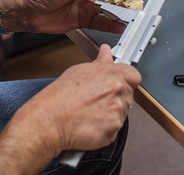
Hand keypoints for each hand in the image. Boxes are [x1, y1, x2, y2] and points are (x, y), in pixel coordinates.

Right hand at [13, 45, 141, 152]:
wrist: (49, 121)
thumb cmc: (60, 97)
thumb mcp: (80, 70)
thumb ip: (100, 62)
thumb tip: (106, 52)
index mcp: (112, 74)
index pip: (134, 75)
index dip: (127, 80)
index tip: (120, 83)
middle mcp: (117, 92)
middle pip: (128, 95)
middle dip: (116, 98)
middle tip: (97, 100)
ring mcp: (117, 112)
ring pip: (122, 113)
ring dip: (111, 114)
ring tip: (91, 112)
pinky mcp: (113, 130)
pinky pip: (115, 129)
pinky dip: (105, 128)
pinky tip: (91, 123)